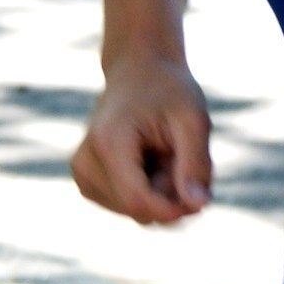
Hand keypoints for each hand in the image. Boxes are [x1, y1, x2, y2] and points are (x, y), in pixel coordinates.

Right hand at [71, 57, 212, 224]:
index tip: (201, 194)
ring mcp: (82, 176)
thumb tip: (197, 207)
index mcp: (107, 144)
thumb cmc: (169, 91)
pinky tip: (151, 162)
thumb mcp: (193, 119)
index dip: (174, 209)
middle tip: (181, 156)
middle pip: (140, 211)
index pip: (138, 203)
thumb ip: (196, 164)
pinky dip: (150, 191)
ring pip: (137, 213)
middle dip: (170, 196)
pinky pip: (130, 207)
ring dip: (161, 193)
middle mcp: (85, 164)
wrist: (137, 71)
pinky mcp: (87, 183)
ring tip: (164, 154)